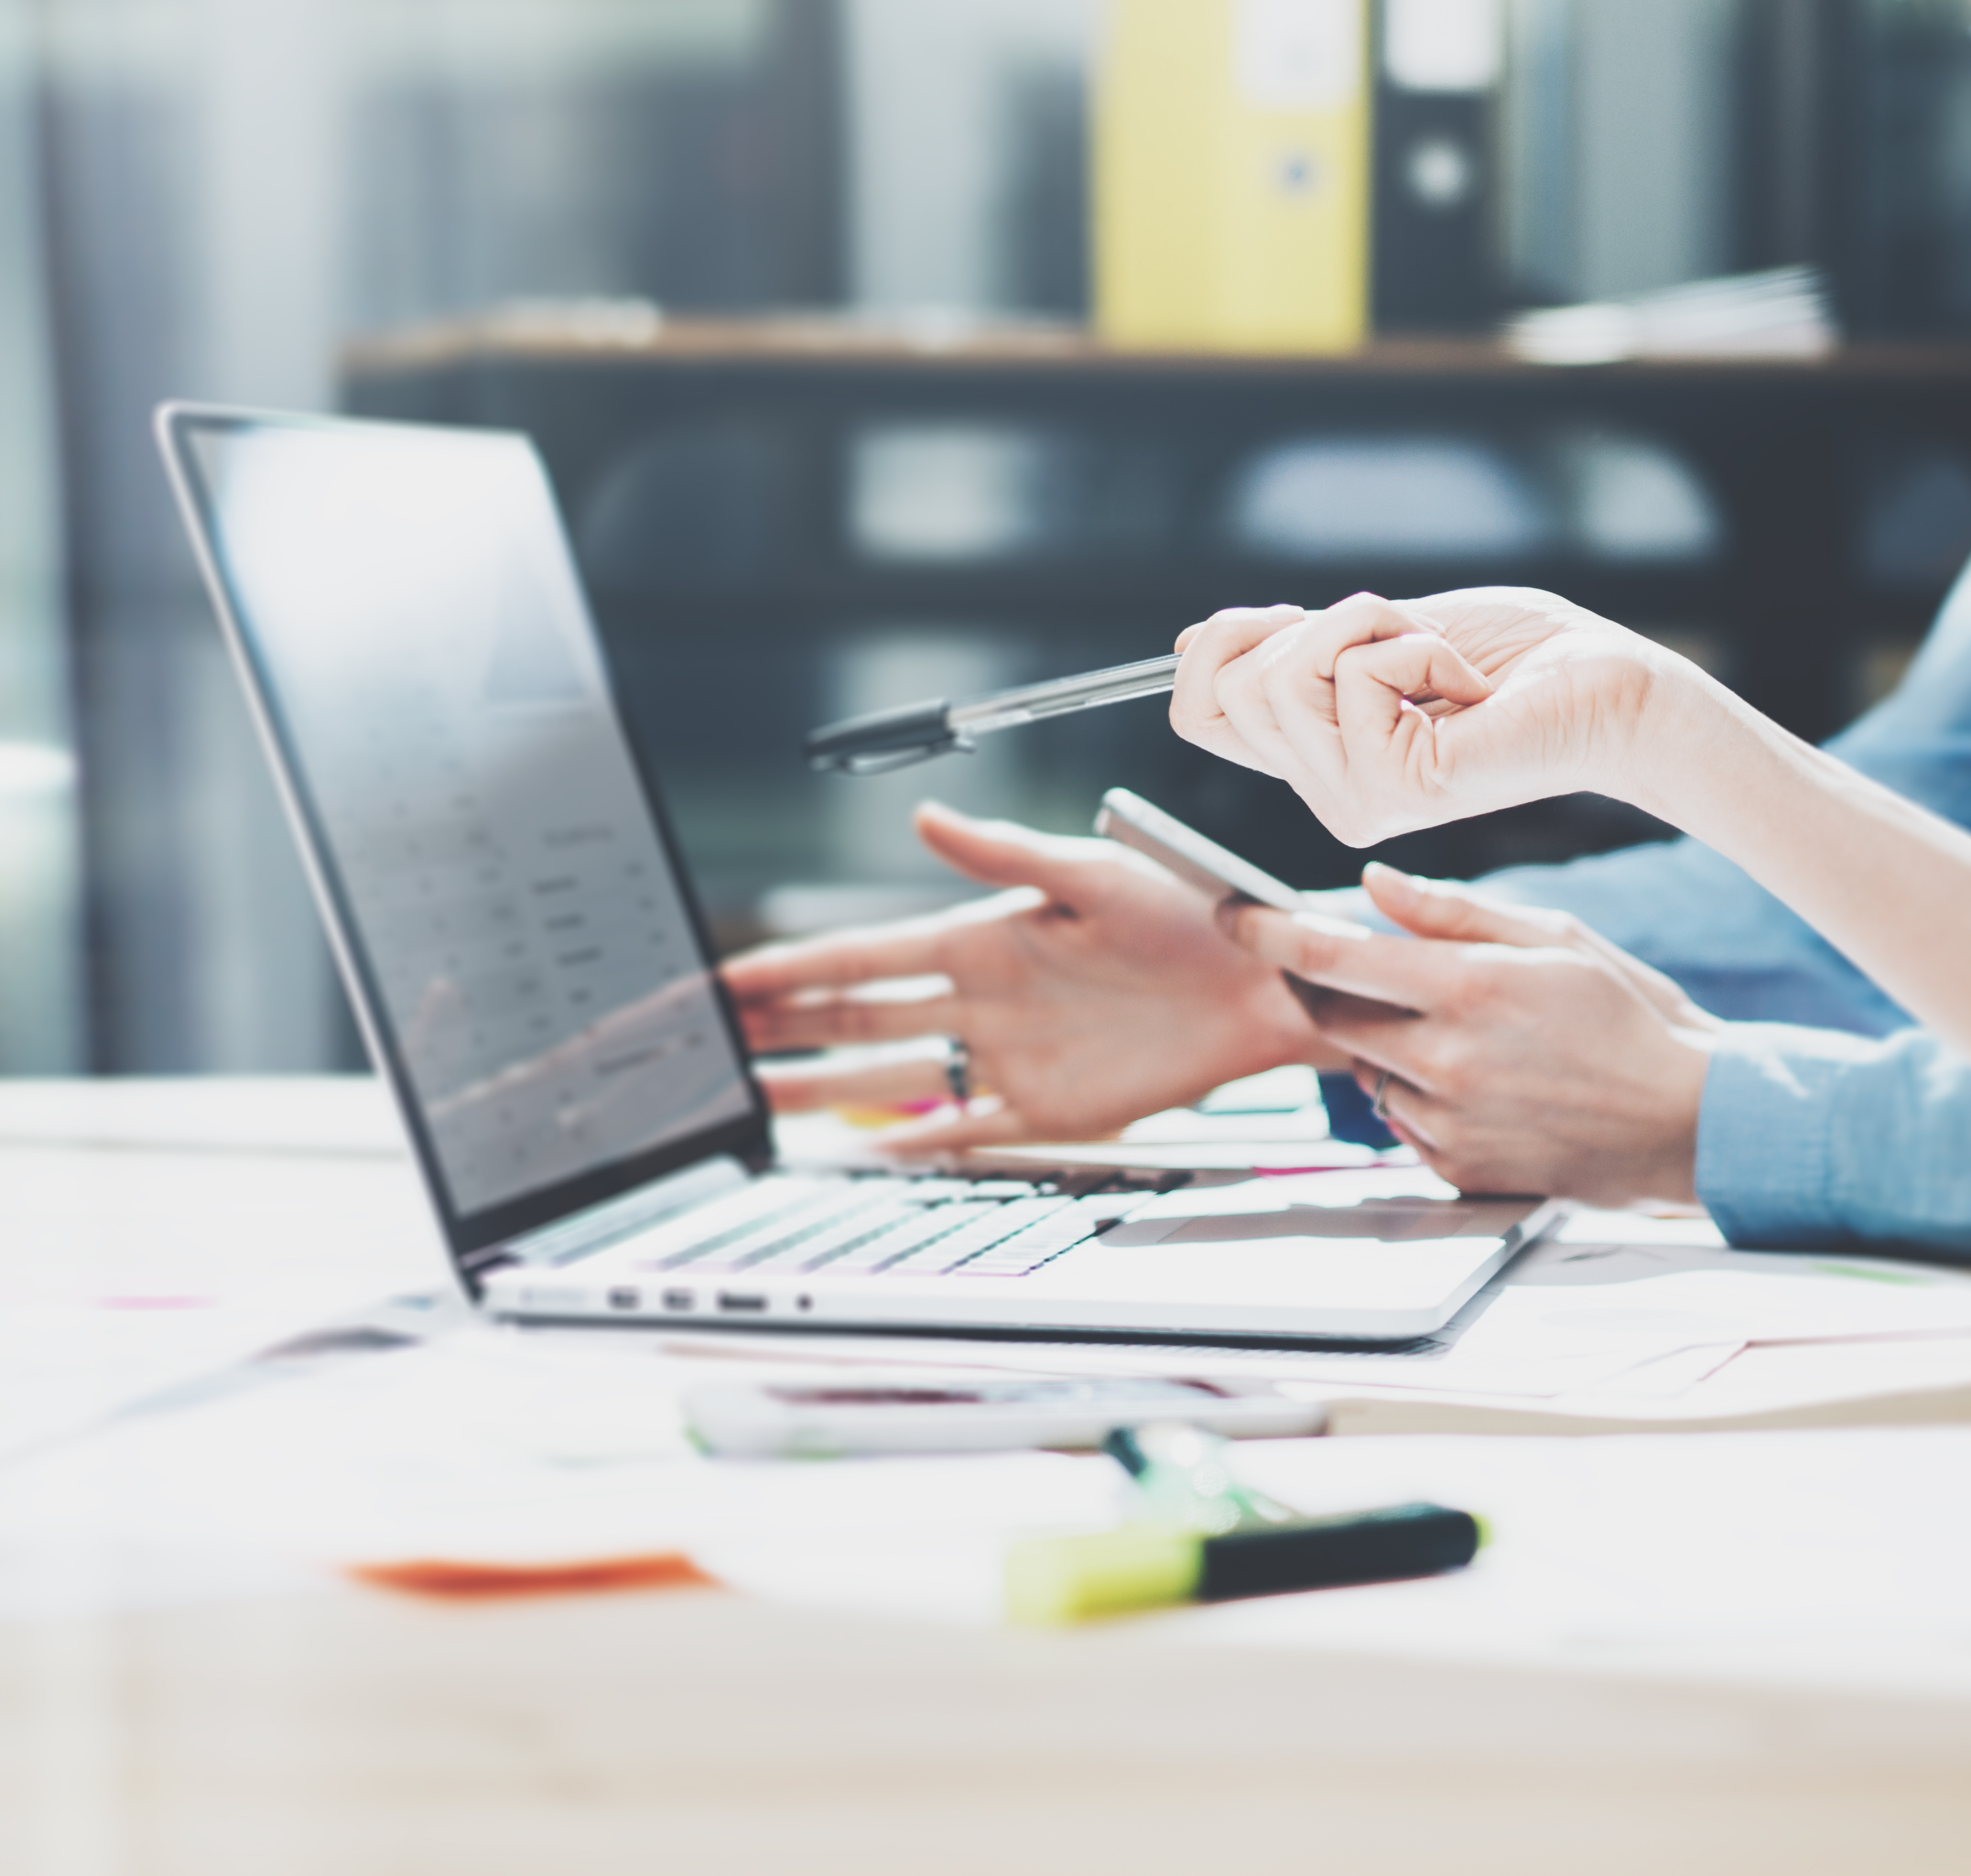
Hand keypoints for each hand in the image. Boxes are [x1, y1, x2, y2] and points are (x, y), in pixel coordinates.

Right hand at [720, 802, 1325, 1154]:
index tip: (726, 979)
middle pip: (856, 1020)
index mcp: (982, 937)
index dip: (790, 971)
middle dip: (779, 1029)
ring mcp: (1007, 1056)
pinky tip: (861, 1152)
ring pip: (890, 1077)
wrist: (1261, 981)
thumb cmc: (1190, 910)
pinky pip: (964, 1130)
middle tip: (709, 1042)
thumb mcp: (1092, 872)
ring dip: (822, 1088)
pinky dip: (912, 1142)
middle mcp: (982, 1000)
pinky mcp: (1047, 1109)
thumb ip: (1003, 853)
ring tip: (756, 1100)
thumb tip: (924, 817)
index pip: (861, 959)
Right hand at [1167, 589, 1698, 846]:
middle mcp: (1328, 794)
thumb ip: (1297, 645)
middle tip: (1407, 641)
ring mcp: (1358, 800)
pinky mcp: (1399, 788)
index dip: (1221, 645)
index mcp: (1318, 759)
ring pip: (1283, 676)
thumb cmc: (1519, 656)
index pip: (1198, 713)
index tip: (1297, 618)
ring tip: (1442, 661)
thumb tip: (1190, 640)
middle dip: (1318, 623)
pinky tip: (1470, 689)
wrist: (1612, 684)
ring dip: (1372, 626)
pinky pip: (1356, 676)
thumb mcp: (1383, 633)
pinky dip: (1418, 647)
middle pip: (1232, 685)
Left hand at [1228, 864, 1718, 1207]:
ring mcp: (1450, 1123)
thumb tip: (1372, 884)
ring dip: (1379, 1042)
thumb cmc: (1632, 1019)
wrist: (1691, 1123)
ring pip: (1365, 1070)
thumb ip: (1453, 912)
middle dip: (1318, 983)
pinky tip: (1478, 1081)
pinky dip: (1416, 1093)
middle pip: (1330, 1015)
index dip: (1264, 931)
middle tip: (1338, 962)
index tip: (1231, 913)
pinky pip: (1401, 1121)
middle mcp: (1447, 1060)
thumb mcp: (1555, 938)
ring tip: (1452, 1027)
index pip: (1327, 955)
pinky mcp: (1459, 1169)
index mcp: (1468, 988)